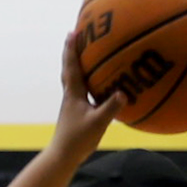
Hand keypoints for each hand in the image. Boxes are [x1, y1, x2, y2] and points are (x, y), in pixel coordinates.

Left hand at [51, 32, 124, 159]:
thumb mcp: (97, 123)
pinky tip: (97, 82)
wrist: (63, 155)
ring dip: (78, 63)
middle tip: (77, 34)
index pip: (72, 66)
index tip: (73, 31)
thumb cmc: (77, 139)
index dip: (72, 48)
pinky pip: (82, 89)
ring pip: (75, 77)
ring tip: (87, 52)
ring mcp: (73, 103)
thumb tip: (123, 93)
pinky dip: (88, 80)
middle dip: (73, 50)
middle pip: (70, 67)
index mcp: (73, 93)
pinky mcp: (77, 111)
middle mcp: (71, 94)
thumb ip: (110, 109)